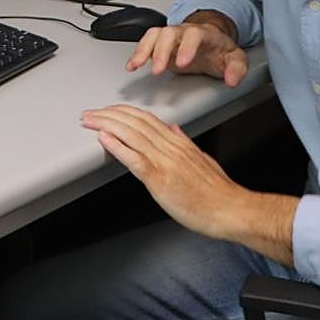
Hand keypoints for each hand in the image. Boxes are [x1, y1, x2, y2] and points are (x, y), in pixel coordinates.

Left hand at [81, 104, 241, 238]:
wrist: (230, 209)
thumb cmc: (218, 192)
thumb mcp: (202, 159)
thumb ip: (185, 144)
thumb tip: (173, 130)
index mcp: (178, 143)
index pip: (146, 119)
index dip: (124, 112)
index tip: (109, 110)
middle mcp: (170, 147)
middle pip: (135, 122)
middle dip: (109, 115)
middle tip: (90, 113)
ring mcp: (165, 161)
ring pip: (132, 134)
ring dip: (106, 125)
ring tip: (90, 120)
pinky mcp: (160, 179)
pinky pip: (135, 159)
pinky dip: (117, 146)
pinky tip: (104, 139)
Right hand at [126, 16, 248, 86]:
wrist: (210, 40)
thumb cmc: (219, 50)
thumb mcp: (234, 58)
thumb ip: (236, 68)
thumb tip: (232, 80)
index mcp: (203, 33)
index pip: (194, 35)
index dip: (187, 47)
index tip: (182, 63)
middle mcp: (184, 31)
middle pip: (169, 33)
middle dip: (161, 51)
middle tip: (158, 70)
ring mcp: (171, 36)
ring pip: (154, 35)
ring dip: (144, 49)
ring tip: (137, 65)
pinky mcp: (160, 43)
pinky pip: (146, 42)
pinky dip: (137, 54)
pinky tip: (132, 65)